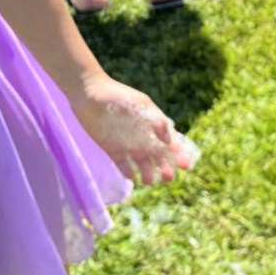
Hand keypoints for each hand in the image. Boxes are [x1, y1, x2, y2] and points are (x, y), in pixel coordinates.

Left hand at [71, 75, 193, 184]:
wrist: (90, 94)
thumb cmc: (119, 95)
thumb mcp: (142, 104)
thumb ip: (157, 121)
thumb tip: (170, 141)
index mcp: (152, 125)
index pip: (170, 142)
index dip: (179, 154)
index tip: (185, 166)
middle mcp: (142, 137)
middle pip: (157, 157)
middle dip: (165, 168)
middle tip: (168, 178)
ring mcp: (127, 144)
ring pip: (141, 163)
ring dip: (147, 173)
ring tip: (149, 180)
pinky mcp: (111, 148)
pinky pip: (122, 164)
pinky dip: (127, 171)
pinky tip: (131, 175)